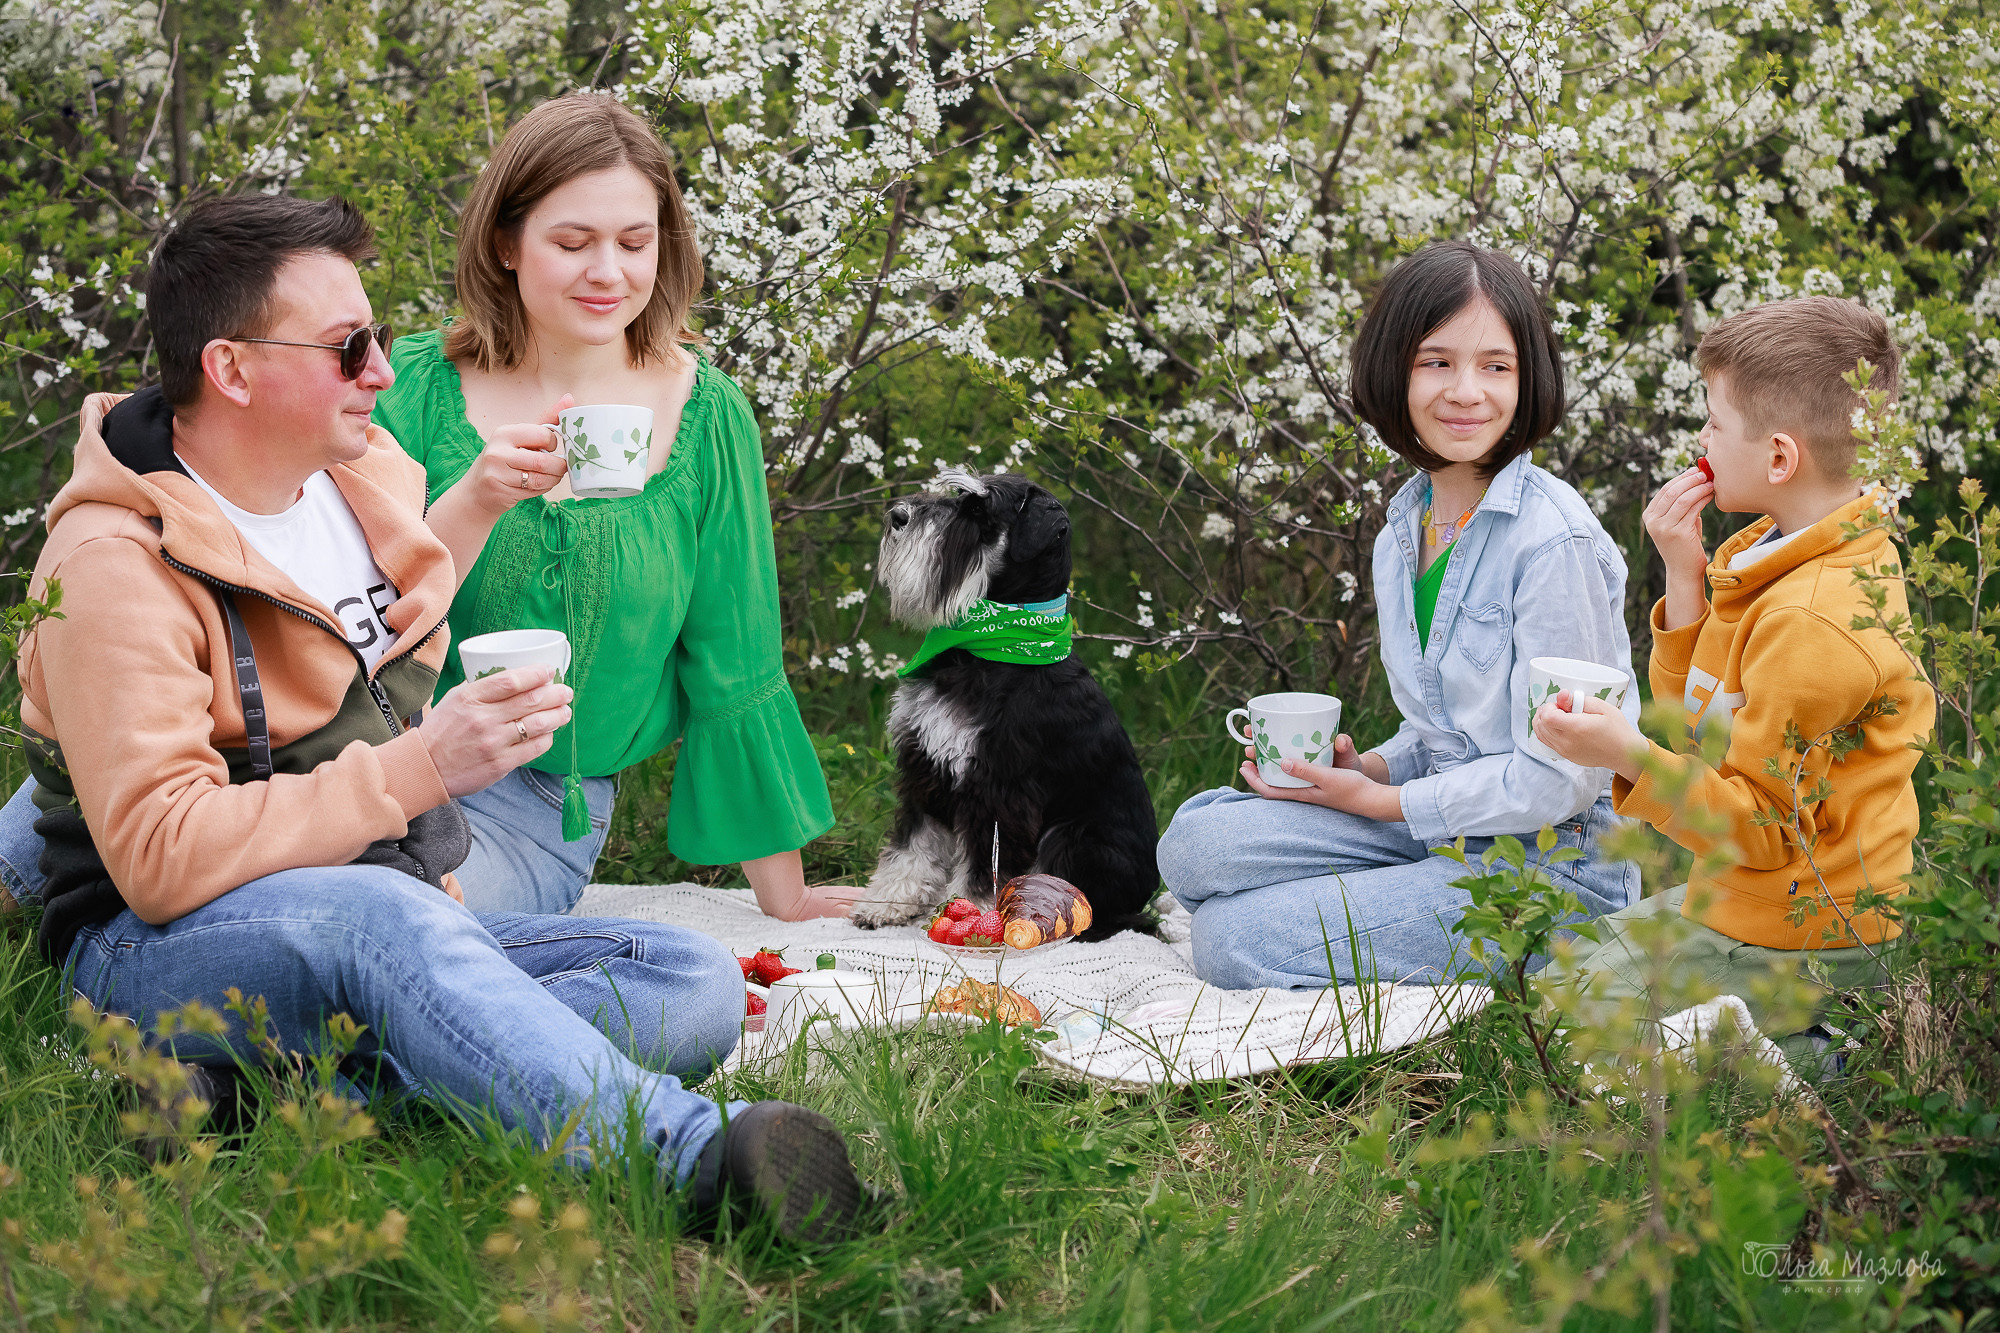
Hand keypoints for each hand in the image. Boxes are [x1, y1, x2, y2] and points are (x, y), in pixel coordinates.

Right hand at [418, 664, 573, 797]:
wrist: (424, 768)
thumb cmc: (441, 731)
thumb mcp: (454, 700)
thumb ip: (480, 687)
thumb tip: (511, 676)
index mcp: (470, 698)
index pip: (510, 681)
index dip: (535, 674)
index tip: (549, 671)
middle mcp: (483, 719)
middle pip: (531, 701)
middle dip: (555, 694)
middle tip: (566, 691)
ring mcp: (493, 743)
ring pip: (538, 725)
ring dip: (558, 716)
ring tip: (565, 711)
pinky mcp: (500, 764)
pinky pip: (534, 748)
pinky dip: (547, 738)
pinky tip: (549, 733)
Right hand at [463, 395, 572, 517]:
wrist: (476, 490)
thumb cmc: (504, 460)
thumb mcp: (521, 438)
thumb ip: (546, 421)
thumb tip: (569, 399)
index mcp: (504, 433)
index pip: (543, 435)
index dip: (555, 443)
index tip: (553, 448)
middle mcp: (497, 451)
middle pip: (543, 461)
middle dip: (559, 467)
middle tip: (560, 467)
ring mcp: (496, 473)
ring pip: (540, 479)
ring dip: (553, 480)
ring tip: (552, 476)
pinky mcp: (499, 491)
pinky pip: (533, 492)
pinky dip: (543, 490)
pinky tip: (537, 486)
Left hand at [1244, 733, 1386, 781]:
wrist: (1373, 798)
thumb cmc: (1352, 789)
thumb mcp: (1327, 777)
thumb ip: (1306, 770)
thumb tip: (1281, 763)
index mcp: (1301, 794)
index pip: (1269, 791)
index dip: (1253, 780)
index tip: (1243, 765)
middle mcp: (1303, 793)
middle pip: (1274, 783)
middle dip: (1260, 768)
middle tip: (1250, 751)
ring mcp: (1311, 789)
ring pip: (1285, 778)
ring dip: (1273, 764)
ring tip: (1266, 748)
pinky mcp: (1320, 782)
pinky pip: (1298, 773)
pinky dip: (1290, 763)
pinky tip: (1293, 752)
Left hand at [1532, 690, 1647, 779]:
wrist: (1624, 753)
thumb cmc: (1617, 729)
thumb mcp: (1603, 708)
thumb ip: (1580, 700)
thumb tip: (1561, 694)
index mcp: (1577, 728)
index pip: (1547, 717)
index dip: (1549, 707)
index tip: (1560, 704)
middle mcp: (1568, 742)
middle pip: (1541, 725)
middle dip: (1544, 712)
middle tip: (1558, 707)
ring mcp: (1566, 751)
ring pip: (1540, 734)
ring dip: (1542, 722)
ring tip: (1557, 715)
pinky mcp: (1567, 756)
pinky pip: (1547, 743)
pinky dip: (1546, 732)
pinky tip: (1556, 725)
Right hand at [1644, 468, 1714, 630]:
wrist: (1684, 571)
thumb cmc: (1684, 546)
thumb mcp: (1678, 522)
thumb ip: (1681, 505)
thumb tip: (1695, 479)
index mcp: (1649, 517)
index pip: (1664, 491)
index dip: (1681, 478)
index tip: (1695, 471)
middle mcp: (1652, 522)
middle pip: (1672, 491)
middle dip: (1689, 479)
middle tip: (1705, 473)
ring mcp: (1663, 527)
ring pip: (1682, 498)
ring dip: (1698, 487)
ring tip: (1711, 482)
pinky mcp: (1677, 532)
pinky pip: (1692, 508)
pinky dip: (1703, 498)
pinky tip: (1711, 495)